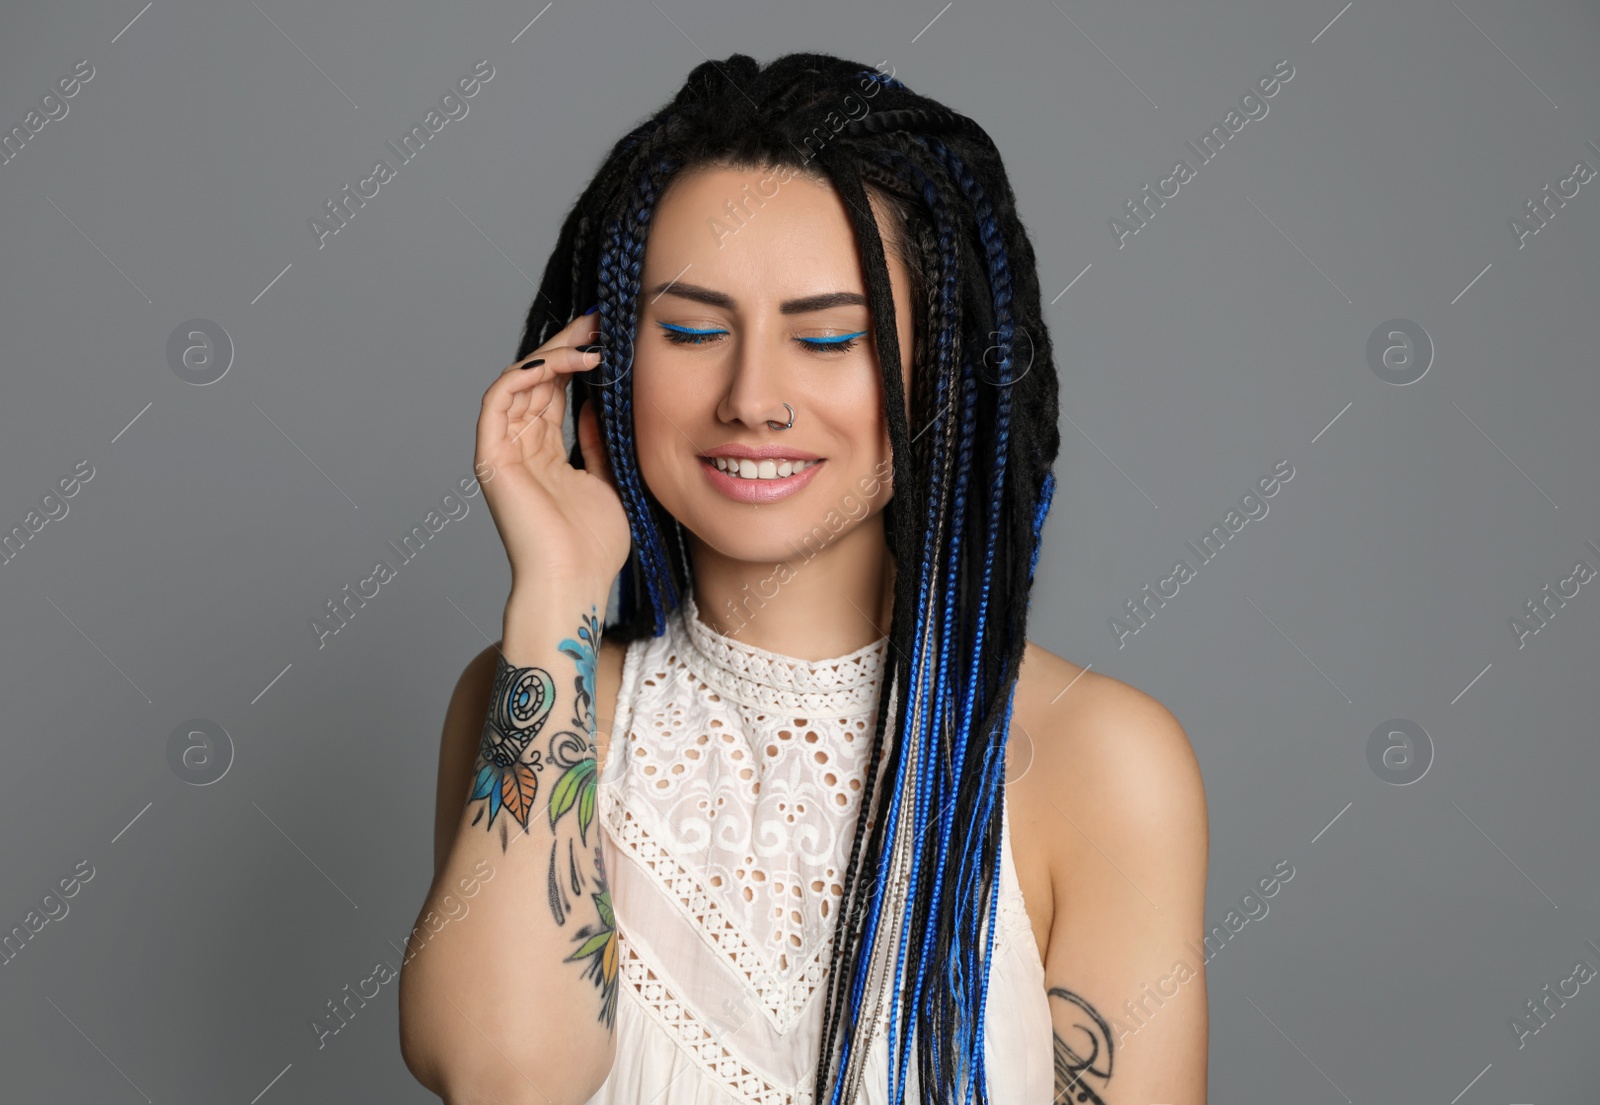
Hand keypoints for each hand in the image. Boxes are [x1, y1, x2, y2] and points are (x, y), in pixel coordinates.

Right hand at [475, 311, 629, 591]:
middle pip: (536, 382)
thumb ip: (599, 443)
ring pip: (518, 383)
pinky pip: (497, 400)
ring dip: (552, 354)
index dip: (576, 361)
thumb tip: (598, 403)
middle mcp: (519, 450)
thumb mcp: (610, 483)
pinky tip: (563, 362)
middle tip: (598, 318)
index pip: (554, 394)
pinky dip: (525, 374)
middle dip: (566, 346)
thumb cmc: (595, 548)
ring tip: (588, 336)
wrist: (575, 583)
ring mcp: (502, 453)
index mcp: (544, 457)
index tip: (607, 334)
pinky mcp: (491, 458)